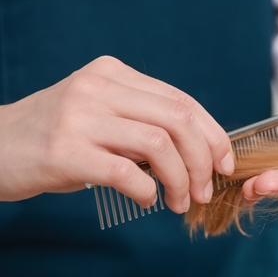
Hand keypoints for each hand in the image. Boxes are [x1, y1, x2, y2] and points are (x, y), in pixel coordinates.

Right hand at [0, 55, 233, 212]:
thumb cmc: (53, 139)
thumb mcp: (99, 115)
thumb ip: (143, 121)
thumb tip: (202, 151)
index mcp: (112, 74)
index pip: (182, 101)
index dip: (212, 135)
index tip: (224, 164)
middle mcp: (97, 88)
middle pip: (179, 119)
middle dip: (203, 160)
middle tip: (205, 190)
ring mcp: (80, 117)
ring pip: (159, 144)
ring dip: (181, 180)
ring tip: (180, 201)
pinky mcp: (66, 151)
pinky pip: (126, 173)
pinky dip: (148, 191)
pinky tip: (148, 200)